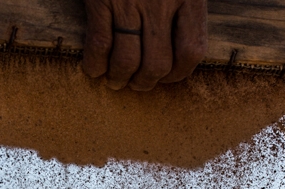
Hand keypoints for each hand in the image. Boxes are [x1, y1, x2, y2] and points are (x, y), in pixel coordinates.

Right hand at [81, 0, 207, 90]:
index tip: (167, 78)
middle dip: (145, 82)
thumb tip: (182, 40)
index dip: (179, 74)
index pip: (191, 51)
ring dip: (119, 78)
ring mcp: (129, 2)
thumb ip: (186, 5)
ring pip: (127, 60)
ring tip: (115, 80)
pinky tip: (93, 69)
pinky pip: (99, 44)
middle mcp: (161, 2)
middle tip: (137, 84)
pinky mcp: (101, 1)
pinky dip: (95, 64)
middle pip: (157, 63)